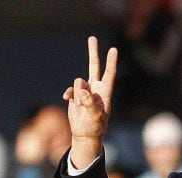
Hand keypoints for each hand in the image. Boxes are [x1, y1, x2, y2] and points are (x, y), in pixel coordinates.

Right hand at [62, 35, 117, 167]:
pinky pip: (70, 89)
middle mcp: (96, 89)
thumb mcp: (95, 118)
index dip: (111, 62)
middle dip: (93, 52)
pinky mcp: (75, 95)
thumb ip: (90, 103)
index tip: (114, 50)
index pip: (109, 75)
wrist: (85, 134)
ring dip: (77, 94)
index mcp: (105, 93)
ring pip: (78, 82)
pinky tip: (67, 100)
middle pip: (94, 67)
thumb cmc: (95, 128)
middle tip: (92, 37)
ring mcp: (85, 92)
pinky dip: (68, 94)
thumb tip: (82, 91)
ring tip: (80, 106)